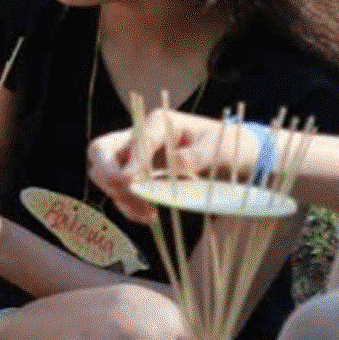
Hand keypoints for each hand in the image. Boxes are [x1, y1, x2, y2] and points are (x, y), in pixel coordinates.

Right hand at [87, 109, 242, 223]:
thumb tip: (175, 165)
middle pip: (102, 150)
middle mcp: (141, 136)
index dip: (131, 161)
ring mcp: (137, 156)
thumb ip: (198, 155)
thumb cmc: (229, 146)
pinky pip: (120, 189)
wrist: (236, 156)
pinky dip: (126, 204)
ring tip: (145, 213)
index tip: (129, 182)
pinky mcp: (140, 175)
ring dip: (117, 194)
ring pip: (104, 171)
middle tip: (125, 193)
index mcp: (159, 123)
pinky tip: (147, 216)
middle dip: (106, 173)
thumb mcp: (220, 148)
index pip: (135, 140)